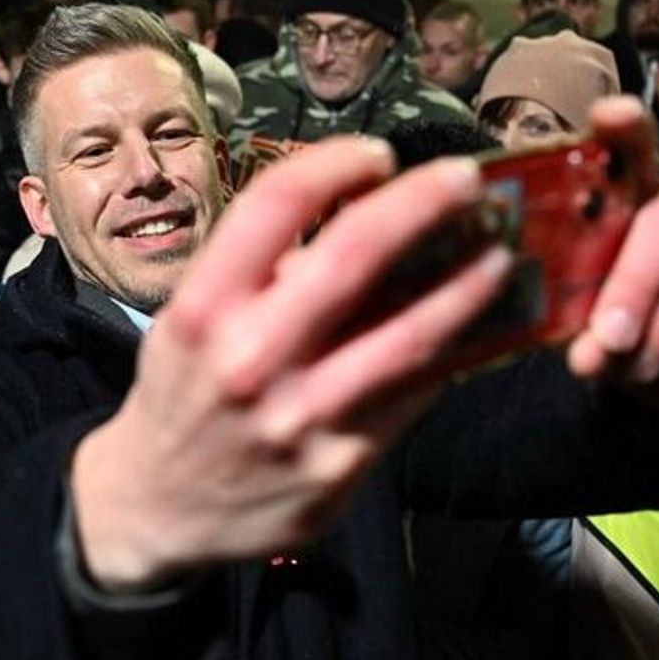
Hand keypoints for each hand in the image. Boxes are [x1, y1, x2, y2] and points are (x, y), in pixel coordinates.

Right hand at [72, 138, 513, 590]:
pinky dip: (446, 354)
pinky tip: (468, 328)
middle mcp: (250, 360)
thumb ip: (257, 272)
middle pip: (354, 255)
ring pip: (409, 336)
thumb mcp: (188, 320)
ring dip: (466, 286)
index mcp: (203, 310)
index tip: (375, 154)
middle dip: (422, 203)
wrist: (159, 505)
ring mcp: (301, 419)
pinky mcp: (341, 467)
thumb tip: (357, 213)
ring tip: (499, 254)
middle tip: (465, 179)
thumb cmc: (182, 393)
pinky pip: (411, 396)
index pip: (275, 204)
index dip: (336, 163)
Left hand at [567, 97, 658, 407]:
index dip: (623, 128)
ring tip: (637, 368)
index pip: (631, 149)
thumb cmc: (613, 328)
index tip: (610, 114)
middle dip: (637, 283)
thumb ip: (579, 330)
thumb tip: (589, 357)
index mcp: (630, 202)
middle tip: (610, 338)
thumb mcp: (582, 326)